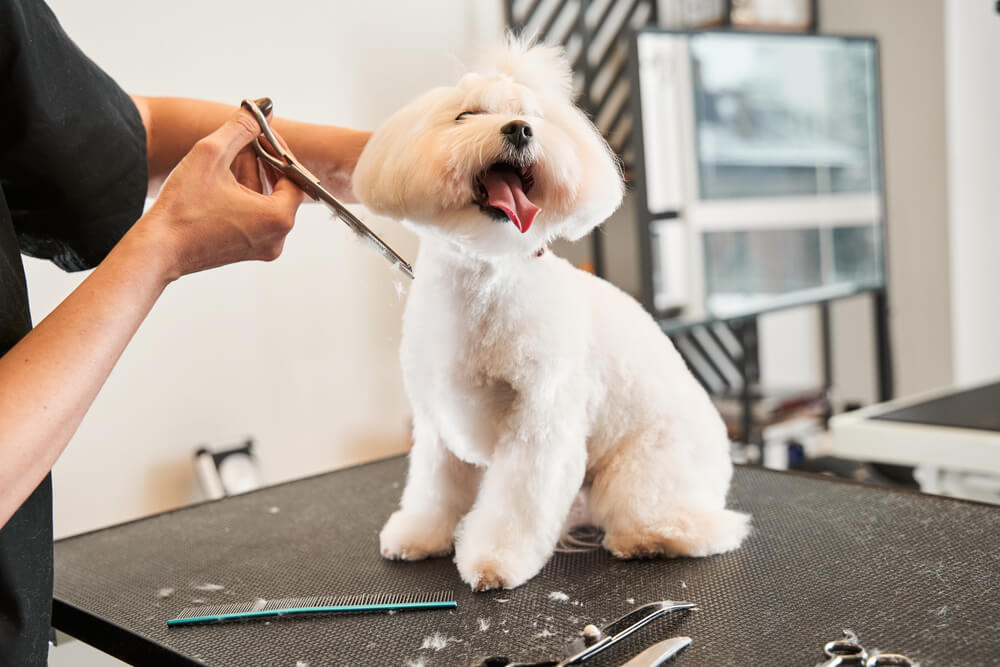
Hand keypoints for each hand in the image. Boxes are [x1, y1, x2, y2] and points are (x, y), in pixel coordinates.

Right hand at [138, 106, 304, 281]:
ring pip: (267, 201)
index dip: (279, 150)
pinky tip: (226, 176)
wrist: (157, 250)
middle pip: (282, 189)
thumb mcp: (212, 154)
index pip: (294, 175)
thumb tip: (263, 107)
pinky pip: (256, 215)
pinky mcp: (248, 250)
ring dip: (254, 174)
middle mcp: (278, 238)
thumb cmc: (182, 207)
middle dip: (266, 160)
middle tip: (249, 138)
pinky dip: (246, 194)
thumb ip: (241, 128)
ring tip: (235, 152)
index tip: (261, 133)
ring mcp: (264, 247)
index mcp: (278, 218)